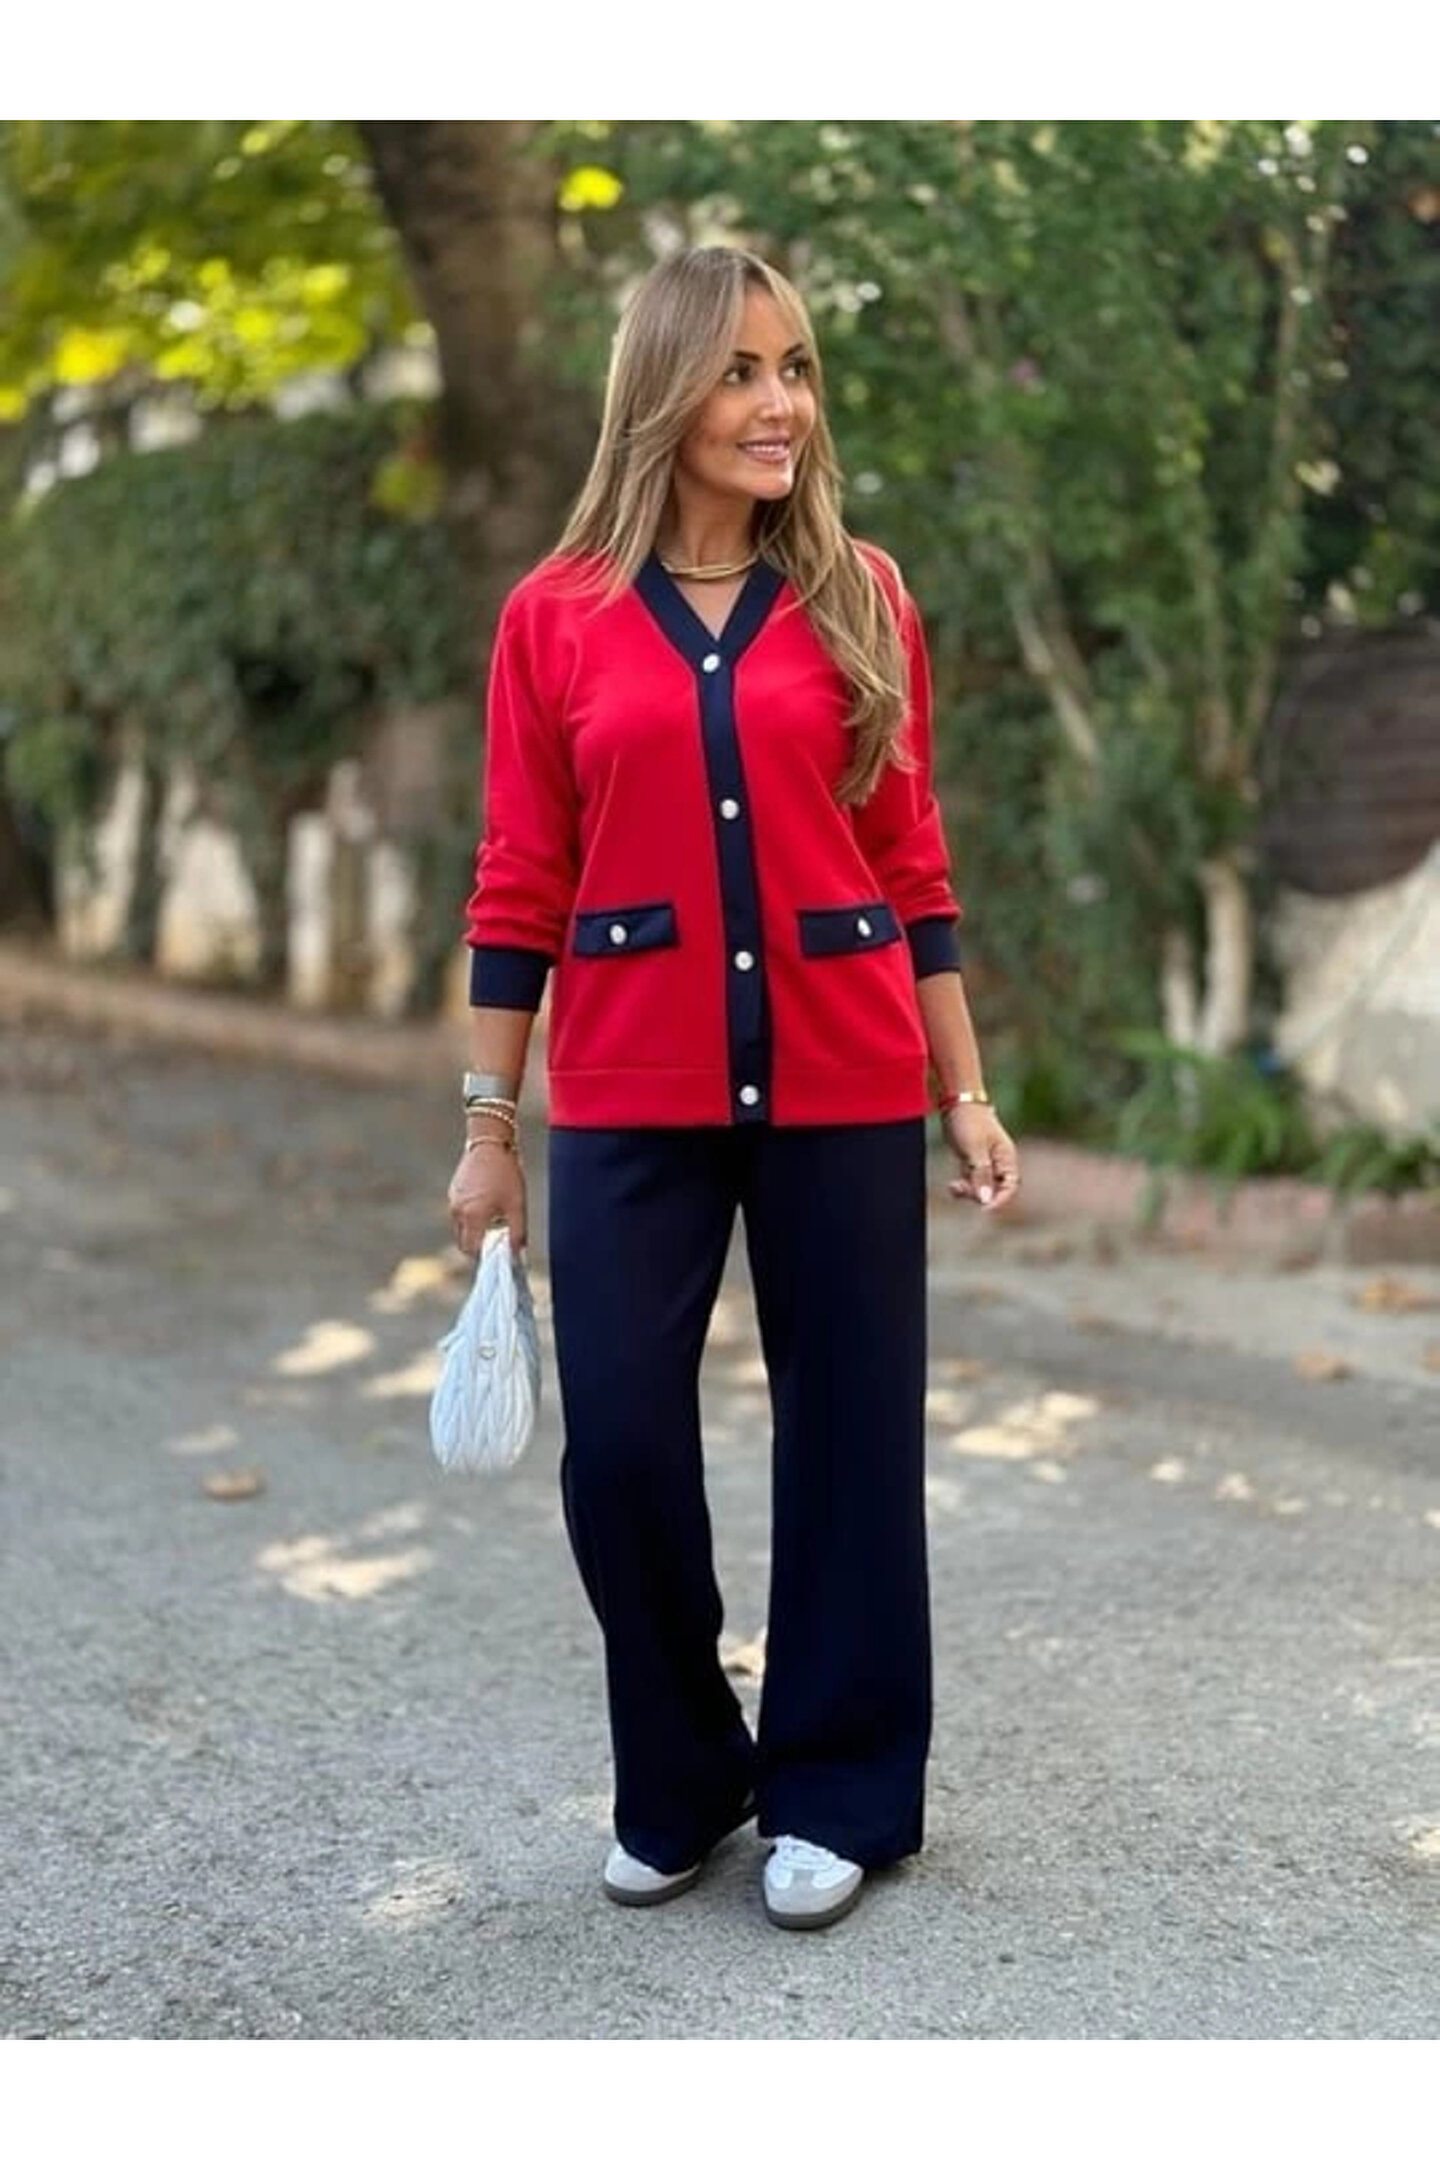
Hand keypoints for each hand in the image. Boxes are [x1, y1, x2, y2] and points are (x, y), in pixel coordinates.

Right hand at [447, 1138, 526, 1256]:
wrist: (491, 1143)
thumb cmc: (506, 1174)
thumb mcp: (518, 1206)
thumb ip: (518, 1234)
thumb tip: (518, 1256)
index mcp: (473, 1217)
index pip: (472, 1250)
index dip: (485, 1257)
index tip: (498, 1255)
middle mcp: (458, 1212)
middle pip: (464, 1242)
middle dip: (479, 1246)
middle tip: (498, 1240)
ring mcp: (453, 1201)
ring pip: (461, 1228)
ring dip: (475, 1231)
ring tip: (495, 1217)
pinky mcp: (453, 1192)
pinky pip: (459, 1213)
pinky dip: (471, 1217)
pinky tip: (487, 1203)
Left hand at [942, 1104, 1019, 1211]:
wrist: (956, 1100)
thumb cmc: (969, 1121)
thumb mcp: (974, 1149)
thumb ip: (981, 1174)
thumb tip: (986, 1199)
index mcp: (1006, 1158)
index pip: (1010, 1186)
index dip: (1000, 1200)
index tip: (984, 1208)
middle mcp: (998, 1162)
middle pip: (995, 1190)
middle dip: (979, 1194)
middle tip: (961, 1189)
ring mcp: (985, 1162)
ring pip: (981, 1187)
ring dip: (968, 1191)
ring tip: (954, 1186)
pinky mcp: (972, 1161)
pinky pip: (971, 1181)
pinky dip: (963, 1186)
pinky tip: (952, 1185)